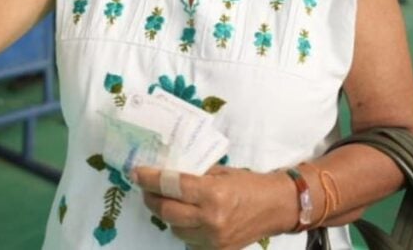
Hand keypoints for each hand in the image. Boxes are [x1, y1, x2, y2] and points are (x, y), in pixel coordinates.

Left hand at [132, 166, 298, 248]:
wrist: (276, 207)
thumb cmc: (249, 184)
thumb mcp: (220, 172)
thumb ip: (193, 175)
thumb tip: (164, 173)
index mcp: (213, 194)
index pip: (171, 186)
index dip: (149, 179)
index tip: (136, 172)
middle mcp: (211, 219)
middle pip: (166, 211)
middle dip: (152, 198)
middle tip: (147, 188)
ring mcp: (213, 239)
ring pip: (174, 228)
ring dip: (168, 214)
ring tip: (170, 201)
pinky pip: (188, 240)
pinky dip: (184, 228)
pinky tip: (188, 216)